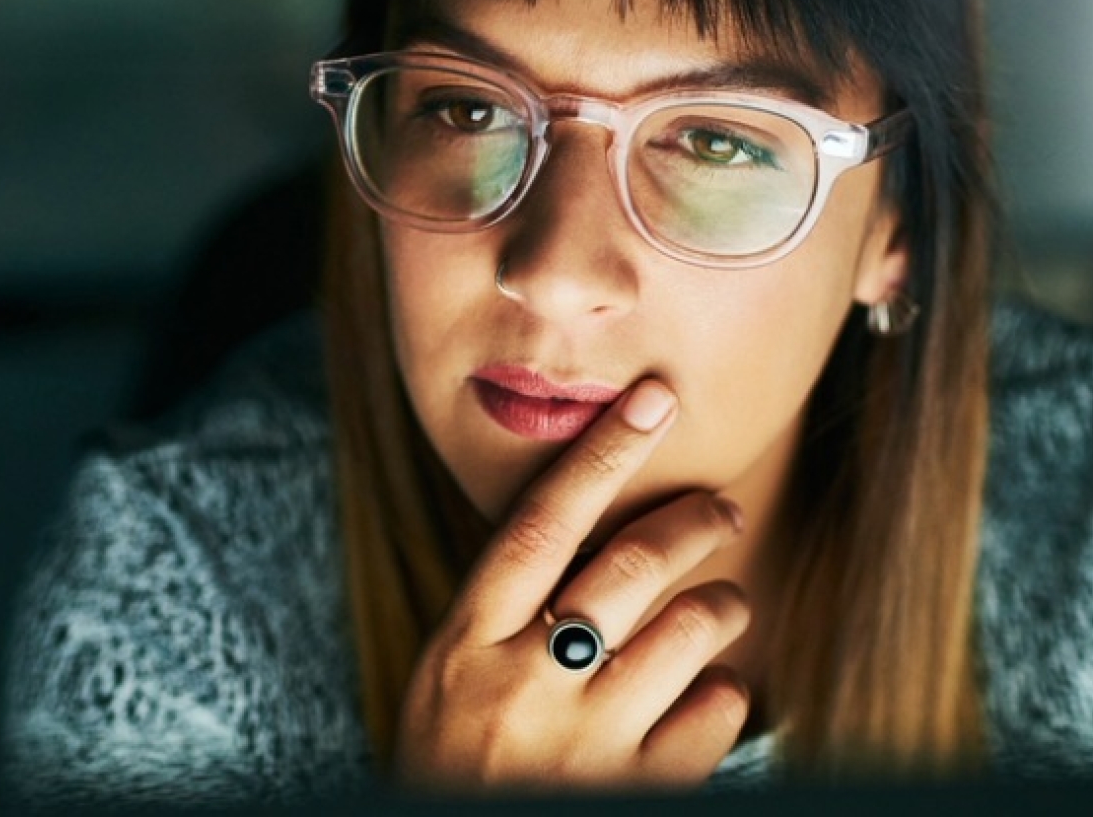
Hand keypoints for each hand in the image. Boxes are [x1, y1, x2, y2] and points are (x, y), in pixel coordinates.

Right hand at [394, 379, 749, 790]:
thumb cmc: (453, 762)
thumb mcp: (450, 676)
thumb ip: (504, 609)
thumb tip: (588, 527)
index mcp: (467, 642)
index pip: (541, 523)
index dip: (602, 454)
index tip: (652, 399)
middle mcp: (523, 685)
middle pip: (630, 566)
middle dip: (692, 520)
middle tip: (723, 505)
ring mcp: (583, 747)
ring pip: (688, 631)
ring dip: (722, 602)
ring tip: (725, 601)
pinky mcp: (636, 796)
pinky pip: (715, 714)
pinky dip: (724, 689)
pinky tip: (709, 689)